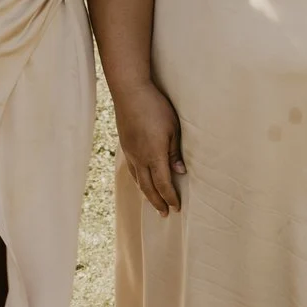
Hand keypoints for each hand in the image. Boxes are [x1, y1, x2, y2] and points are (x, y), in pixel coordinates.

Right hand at [113, 79, 184, 215]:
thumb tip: (180, 173)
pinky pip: (132, 170)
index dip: (170, 198)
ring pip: (138, 180)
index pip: (163, 184)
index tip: (177, 208)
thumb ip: (175, 153)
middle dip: (158, 202)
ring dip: (147, 194)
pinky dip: (139, 181)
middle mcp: (140, 158)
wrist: (130, 92)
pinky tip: (142, 181)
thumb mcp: (173, 129)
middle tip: (165, 214)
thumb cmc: (156, 107)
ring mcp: (130, 152)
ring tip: (153, 203)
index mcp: (154, 155)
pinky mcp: (125, 146)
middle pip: (148, 187)